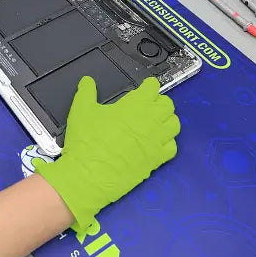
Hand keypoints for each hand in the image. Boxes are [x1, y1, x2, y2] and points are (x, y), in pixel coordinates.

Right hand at [35, 76, 179, 231]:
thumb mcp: (81, 110)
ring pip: (174, 124)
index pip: (152, 87)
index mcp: (136, 104)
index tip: (144, 87)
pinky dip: (167, 142)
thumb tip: (87, 81)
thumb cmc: (87, 140)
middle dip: (159, 102)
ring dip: (166, 120)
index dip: (148, 86)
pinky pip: (172, 147)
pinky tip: (156, 143)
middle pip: (168, 105)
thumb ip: (87, 92)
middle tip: (148, 105)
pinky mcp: (157, 159)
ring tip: (155, 122)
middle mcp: (152, 120)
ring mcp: (157, 141)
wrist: (89, 175)